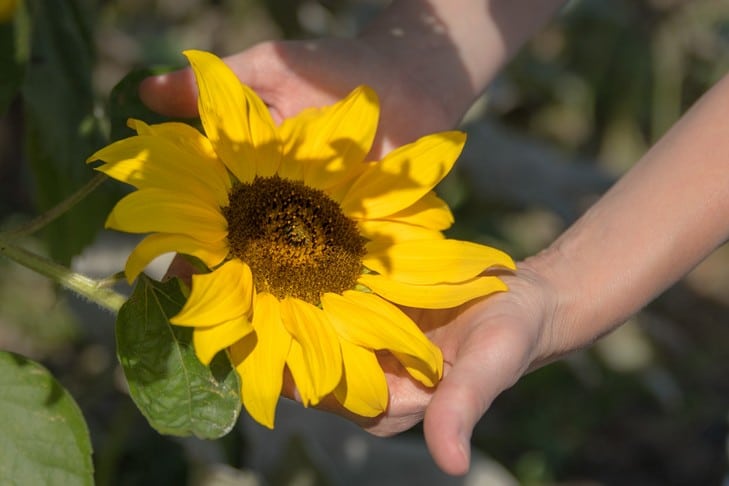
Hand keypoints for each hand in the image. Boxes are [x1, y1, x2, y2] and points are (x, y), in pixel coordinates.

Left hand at [140, 42, 559, 475]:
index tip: (221, 328)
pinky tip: (261, 233)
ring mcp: (358, 338)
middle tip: (194, 273)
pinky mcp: (361, 307)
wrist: (520, 299)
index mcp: (381, 399)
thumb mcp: (492, 364)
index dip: (264, 364)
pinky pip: (317, 291)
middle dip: (245, 323)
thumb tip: (451, 462)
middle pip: (289, 355)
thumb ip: (466, 405)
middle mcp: (359, 373)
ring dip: (257, 290)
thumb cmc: (509, 335)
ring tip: (211, 247)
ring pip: (295, 322)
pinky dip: (290, 268)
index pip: (306, 389)